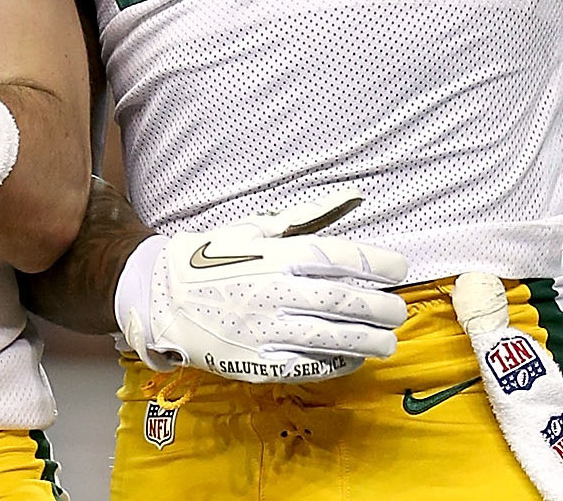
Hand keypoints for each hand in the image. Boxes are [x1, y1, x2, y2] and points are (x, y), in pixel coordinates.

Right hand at [116, 192, 409, 383]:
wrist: (162, 297)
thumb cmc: (214, 257)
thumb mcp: (257, 226)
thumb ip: (310, 215)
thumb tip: (356, 197)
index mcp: (275, 254)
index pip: (340, 257)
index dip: (377, 263)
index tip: (400, 268)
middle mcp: (273, 291)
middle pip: (342, 299)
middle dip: (380, 306)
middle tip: (398, 310)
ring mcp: (265, 330)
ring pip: (331, 337)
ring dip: (368, 339)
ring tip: (388, 341)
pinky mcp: (256, 362)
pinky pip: (307, 366)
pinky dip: (337, 362)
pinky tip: (355, 357)